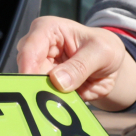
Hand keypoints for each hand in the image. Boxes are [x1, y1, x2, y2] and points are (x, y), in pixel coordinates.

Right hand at [16, 16, 133, 106]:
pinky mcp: (43, 85)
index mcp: (47, 29)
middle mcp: (37, 48)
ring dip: (46, 97)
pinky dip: (52, 105)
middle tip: (55, 97)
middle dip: (37, 86)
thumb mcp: (101, 52)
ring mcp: (38, 68)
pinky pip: (42, 99)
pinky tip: (65, 105)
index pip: (30, 49)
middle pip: (26, 70)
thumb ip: (81, 66)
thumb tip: (57, 81)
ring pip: (31, 87)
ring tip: (67, 99)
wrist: (109, 64)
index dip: (29, 68)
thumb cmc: (103, 48)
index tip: (35, 86)